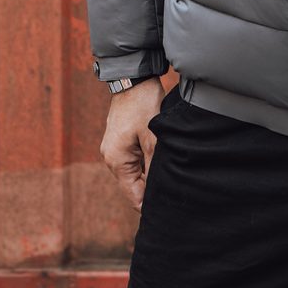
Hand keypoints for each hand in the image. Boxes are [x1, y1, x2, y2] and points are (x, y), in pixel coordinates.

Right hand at [99, 78, 164, 211]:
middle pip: (134, 185)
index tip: (167, 209)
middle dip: (152, 189)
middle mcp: (111, 158)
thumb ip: (154, 166)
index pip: (133, 195)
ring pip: (135, 172)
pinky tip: (161, 159)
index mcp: (117, 161)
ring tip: (172, 175)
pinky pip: (134, 160)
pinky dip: (147, 162)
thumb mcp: (153, 137)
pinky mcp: (121, 140)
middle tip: (175, 192)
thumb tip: (158, 190)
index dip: (150, 205)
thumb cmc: (143, 105)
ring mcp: (115, 148)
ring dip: (150, 174)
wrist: (133, 78)